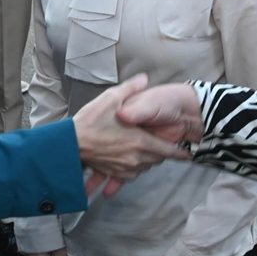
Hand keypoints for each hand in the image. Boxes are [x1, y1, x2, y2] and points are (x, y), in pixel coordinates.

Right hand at [74, 75, 194, 184]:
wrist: (69, 143)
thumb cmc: (90, 120)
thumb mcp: (112, 97)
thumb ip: (131, 88)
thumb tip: (144, 79)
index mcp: (141, 141)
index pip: (168, 151)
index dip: (179, 152)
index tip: (187, 154)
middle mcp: (135, 158)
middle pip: (156, 160)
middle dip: (161, 154)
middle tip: (164, 147)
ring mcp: (123, 168)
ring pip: (143, 168)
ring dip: (147, 161)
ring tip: (147, 153)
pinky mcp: (112, 172)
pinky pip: (128, 176)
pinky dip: (132, 172)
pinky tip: (130, 165)